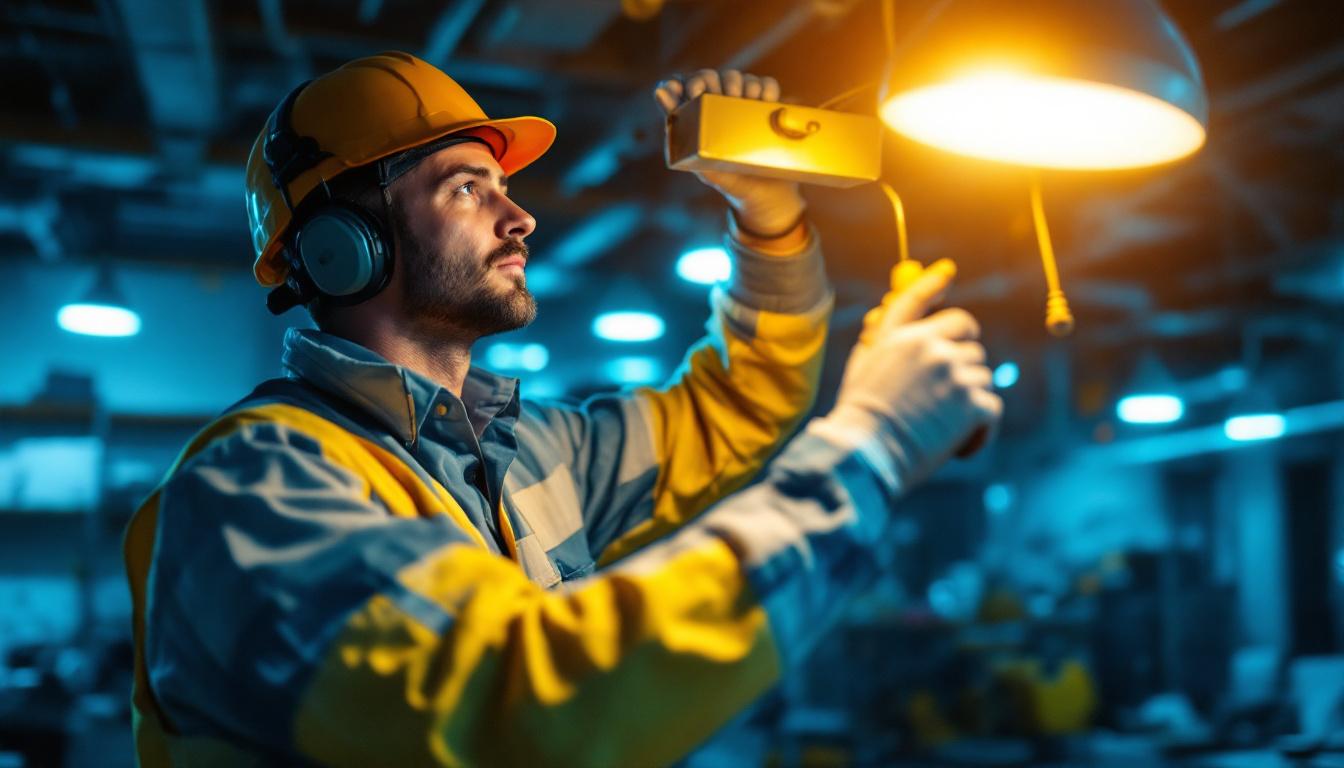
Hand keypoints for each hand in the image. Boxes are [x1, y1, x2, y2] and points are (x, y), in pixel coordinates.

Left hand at [654, 69, 806, 235]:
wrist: (766, 197)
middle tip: (720, 94)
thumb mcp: (705, 168)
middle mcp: (717, 108)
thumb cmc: (729, 182)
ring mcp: (742, 106)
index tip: (693, 92)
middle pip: (708, 77)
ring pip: (736, 77)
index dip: (683, 84)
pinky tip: (765, 100)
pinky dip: (766, 87)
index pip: (681, 89)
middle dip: (711, 80)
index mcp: (697, 121)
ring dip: (740, 81)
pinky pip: (766, 86)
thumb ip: (683, 143)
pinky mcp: (766, 108)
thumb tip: (662, 104)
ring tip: (743, 98)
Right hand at [819, 259, 1001, 490]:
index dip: (933, 283)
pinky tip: (960, 448)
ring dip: (971, 401)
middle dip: (965, 363)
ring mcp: (954, 373)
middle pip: (969, 340)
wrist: (865, 453)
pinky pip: (992, 408)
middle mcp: (930, 346)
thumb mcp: (861, 370)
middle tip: (951, 391)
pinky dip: (981, 431)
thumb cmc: (858, 419)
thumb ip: (878, 341)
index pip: (919, 299)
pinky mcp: (972, 403)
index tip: (946, 270)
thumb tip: (880, 320)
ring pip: (984, 376)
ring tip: (945, 429)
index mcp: (900, 337)